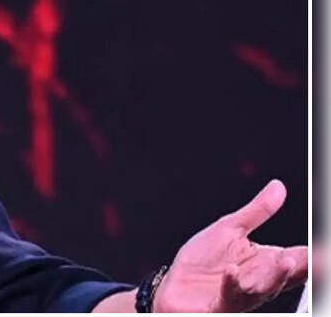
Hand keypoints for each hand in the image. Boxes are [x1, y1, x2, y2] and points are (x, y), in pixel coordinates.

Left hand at [154, 179, 307, 311]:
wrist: (174, 286)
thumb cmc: (202, 261)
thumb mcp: (229, 229)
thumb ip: (257, 211)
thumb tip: (278, 186)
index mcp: (266, 262)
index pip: (299, 257)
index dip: (312, 253)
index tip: (320, 248)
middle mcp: (260, 281)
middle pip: (288, 274)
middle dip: (303, 266)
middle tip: (313, 256)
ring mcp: (242, 295)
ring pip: (265, 288)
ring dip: (276, 276)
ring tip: (287, 261)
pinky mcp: (220, 304)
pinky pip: (229, 295)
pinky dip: (232, 284)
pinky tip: (231, 272)